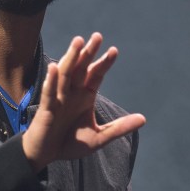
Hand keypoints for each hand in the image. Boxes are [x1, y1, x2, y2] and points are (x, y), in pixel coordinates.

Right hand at [22, 33, 145, 170]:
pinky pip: (49, 92)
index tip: (114, 51)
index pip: (96, 75)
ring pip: (65, 73)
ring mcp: (58, 98)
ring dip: (71, 57)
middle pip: (81, 68)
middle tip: (97, 36)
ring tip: (78, 41)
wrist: (47, 154)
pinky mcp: (46, 108)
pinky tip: (54, 67)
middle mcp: (72, 92)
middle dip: (89, 52)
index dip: (104, 62)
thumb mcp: (99, 137)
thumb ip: (119, 128)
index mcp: (85, 96)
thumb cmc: (70, 143)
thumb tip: (143, 119)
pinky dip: (51, 80)